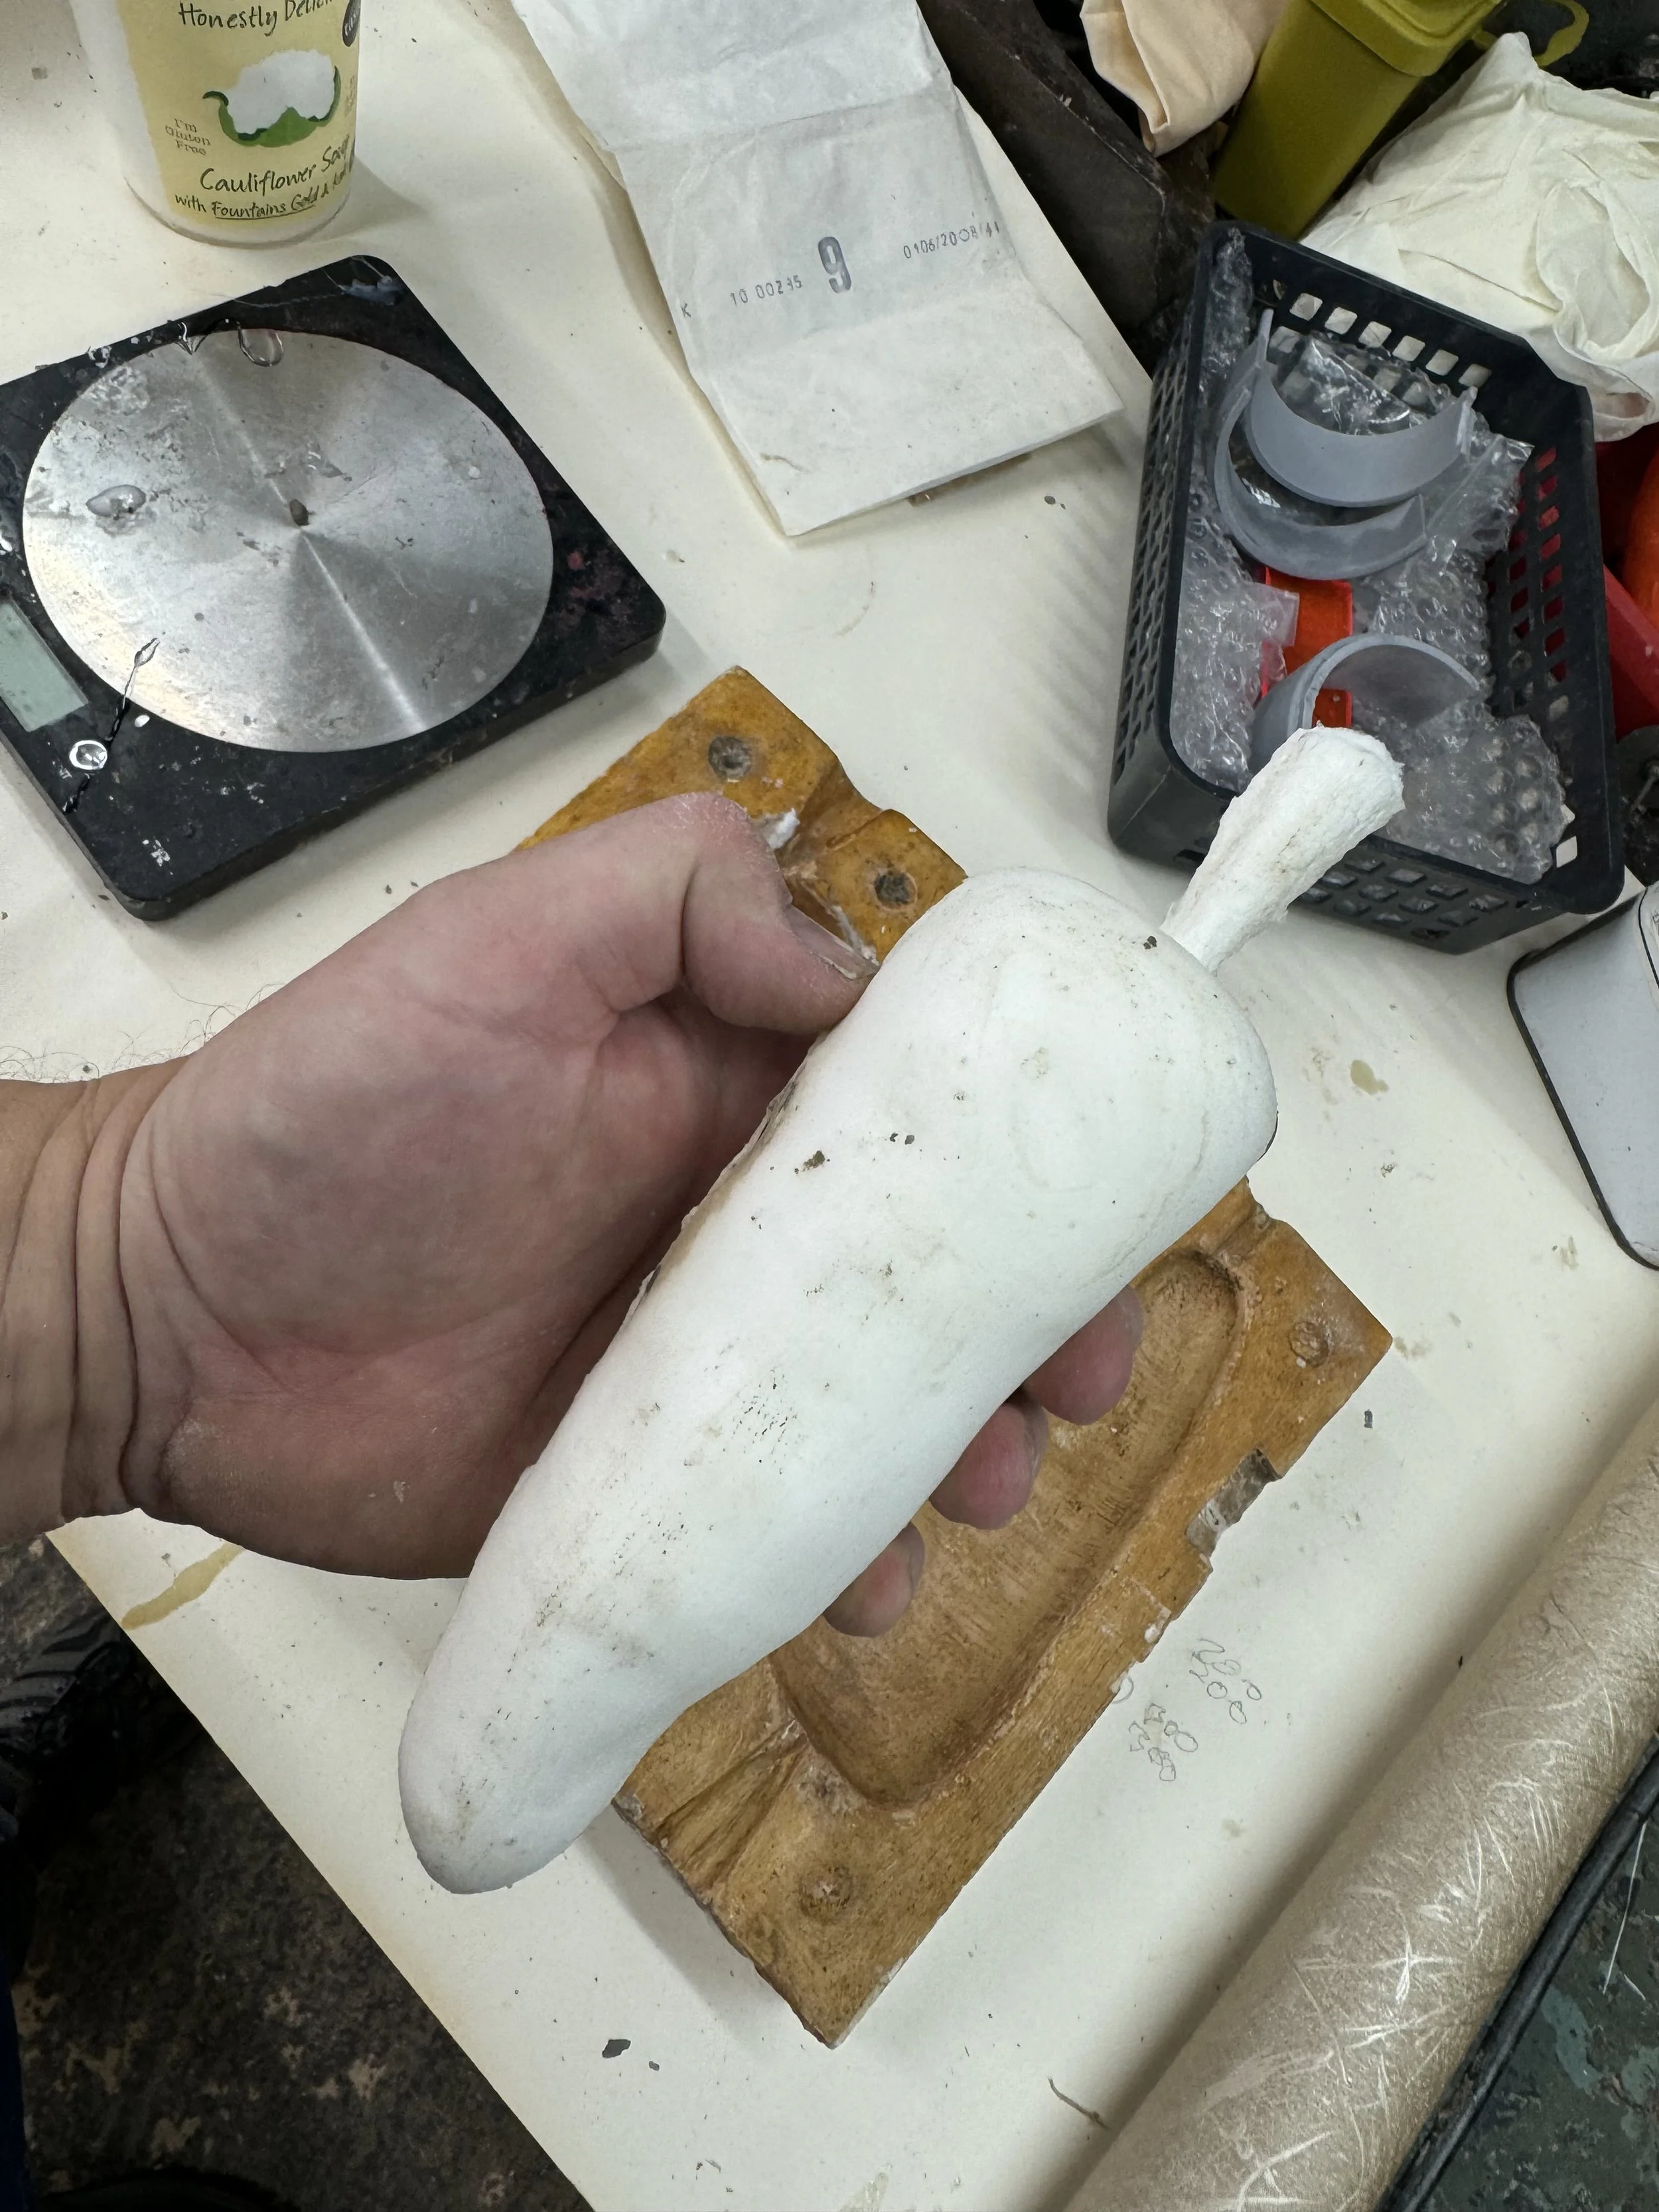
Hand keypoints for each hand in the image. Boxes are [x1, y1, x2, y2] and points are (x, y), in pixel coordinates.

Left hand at [90, 797, 1140, 1628]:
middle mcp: (729, 1223)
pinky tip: (855, 1581)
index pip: (922, 1112)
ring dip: (963, 1451)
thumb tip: (852, 963)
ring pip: (876, 1415)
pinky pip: (774, 1531)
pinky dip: (841, 1560)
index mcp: (726, 1086)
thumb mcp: (504, 937)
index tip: (1099, 1217)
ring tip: (979, 1486)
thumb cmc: (325, 1110)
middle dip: (1031, 1329)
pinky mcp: (642, 1489)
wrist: (170, 1314)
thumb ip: (682, 898)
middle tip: (1070, 1383)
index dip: (1027, 1162)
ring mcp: (690, 1366)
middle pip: (930, 1278)